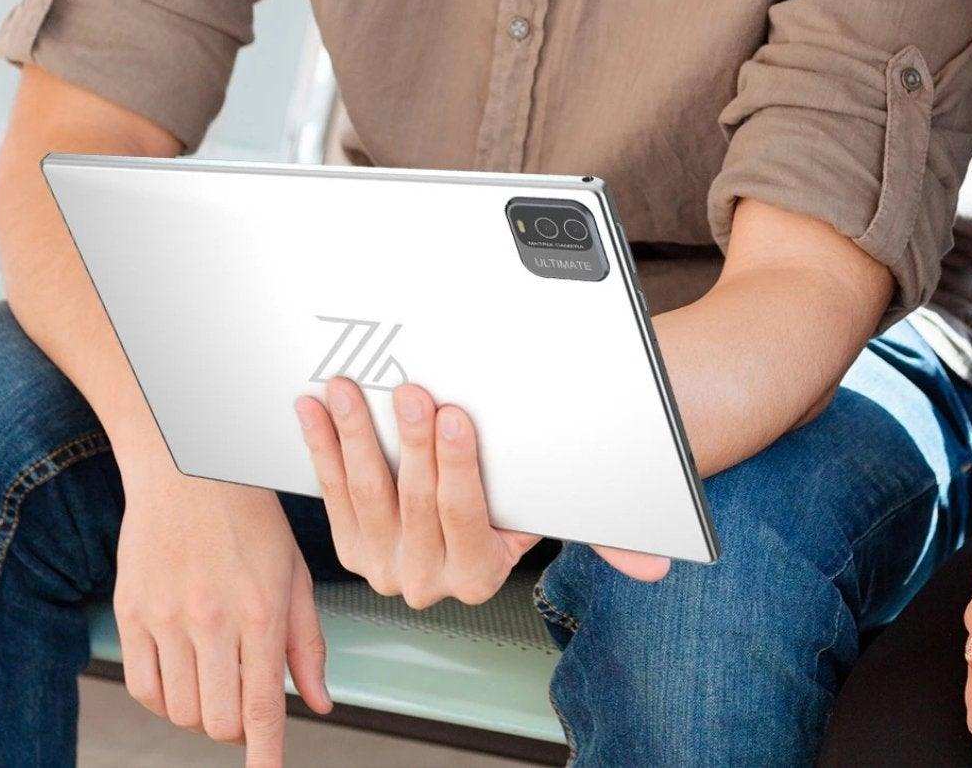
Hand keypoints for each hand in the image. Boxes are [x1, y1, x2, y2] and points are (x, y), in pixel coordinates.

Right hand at [113, 467, 329, 767]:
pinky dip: (164, 697)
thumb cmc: (248, 512)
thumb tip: (320, 700)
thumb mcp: (294, 569)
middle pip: (218, 722)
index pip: (263, 706)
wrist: (186, 463)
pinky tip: (182, 670)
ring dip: (201, 710)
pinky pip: (143, 688)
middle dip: (236, 726)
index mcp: (261, 609)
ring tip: (215, 674)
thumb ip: (307, 640)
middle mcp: (212, 619)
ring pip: (181, 711)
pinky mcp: (131, 613)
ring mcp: (167, 618)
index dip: (266, 754)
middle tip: (244, 700)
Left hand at [295, 376, 670, 607]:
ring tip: (353, 391)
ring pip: (367, 495)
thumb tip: (655, 564)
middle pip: (414, 502)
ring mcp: (382, 565)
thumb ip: (604, 535)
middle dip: (409, 440)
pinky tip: (315, 409)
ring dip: (356, 437)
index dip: (459, 466)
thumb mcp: (556, 511)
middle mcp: (426, 580)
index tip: (457, 415)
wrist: (465, 517)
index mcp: (478, 574)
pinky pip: (331, 493)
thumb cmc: (515, 498)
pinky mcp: (349, 545)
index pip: (467, 516)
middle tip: (409, 390)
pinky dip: (321, 447)